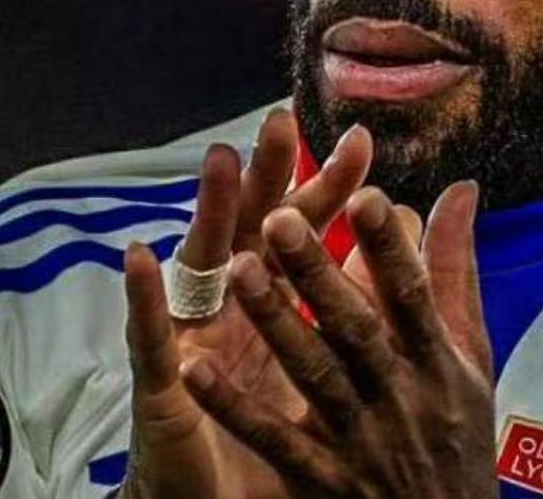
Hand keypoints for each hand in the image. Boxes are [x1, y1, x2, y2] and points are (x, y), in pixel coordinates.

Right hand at [121, 109, 372, 498]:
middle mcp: (236, 304)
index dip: (330, 189)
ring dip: (209, 214)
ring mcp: (198, 336)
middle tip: (281, 122)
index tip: (360, 143)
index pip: (306, 231)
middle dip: (267, 176)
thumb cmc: (280, 420)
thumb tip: (402, 219)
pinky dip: (145, 297)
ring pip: (203, 267)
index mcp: (279, 296)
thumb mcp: (328, 353)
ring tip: (219, 162)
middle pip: (253, 229)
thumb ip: (361, 285)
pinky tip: (141, 256)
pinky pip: (151, 336)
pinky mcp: (165, 382)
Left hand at [179, 182, 495, 498]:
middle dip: (318, 275)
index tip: (365, 195)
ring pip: (312, 376)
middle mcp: (398, 395)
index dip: (390, 248)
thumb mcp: (473, 353)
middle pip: (355, 331)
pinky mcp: (322, 480)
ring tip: (238, 270)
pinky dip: (235, 407)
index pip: (413, 296)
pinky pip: (274, 441)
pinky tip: (195, 370)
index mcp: (436, 359)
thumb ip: (456, 269)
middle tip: (278, 220)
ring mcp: (358, 440)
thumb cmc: (459, 429)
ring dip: (275, 323)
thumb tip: (461, 188)